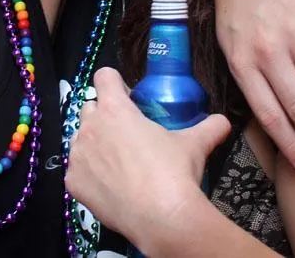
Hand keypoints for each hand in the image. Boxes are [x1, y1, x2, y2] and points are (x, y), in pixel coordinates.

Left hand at [65, 68, 231, 247]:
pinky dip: (89, 175)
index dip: (115, 83)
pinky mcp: (72, 181)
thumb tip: (223, 121)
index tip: (127, 98)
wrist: (160, 218)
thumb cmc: (173, 172)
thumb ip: (209, 127)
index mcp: (115, 109)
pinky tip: (109, 186)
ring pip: (79, 138)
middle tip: (126, 133)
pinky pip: (77, 170)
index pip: (104, 77)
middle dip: (105, 115)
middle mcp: (90, 126)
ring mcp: (78, 155)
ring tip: (117, 161)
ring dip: (94, 143)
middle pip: (90, 107)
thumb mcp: (194, 144)